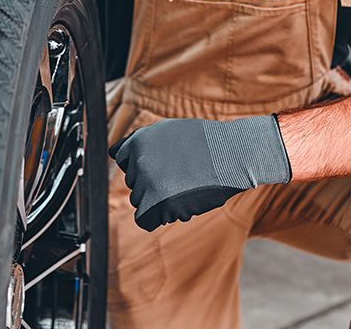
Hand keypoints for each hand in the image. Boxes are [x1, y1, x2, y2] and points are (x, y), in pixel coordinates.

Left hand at [108, 115, 291, 230]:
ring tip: (185, 186)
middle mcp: (138, 160)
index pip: (121, 157)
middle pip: (132, 183)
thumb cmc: (205, 142)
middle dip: (151, 183)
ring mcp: (148, 182)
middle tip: (180, 175)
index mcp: (138, 139)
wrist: (233, 154)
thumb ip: (143, 142)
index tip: (160, 163)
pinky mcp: (159, 204)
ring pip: (139, 201)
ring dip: (158, 199)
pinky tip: (178, 206)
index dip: (141, 162)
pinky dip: (156, 217)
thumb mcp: (168, 130)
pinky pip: (144, 220)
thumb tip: (117, 154)